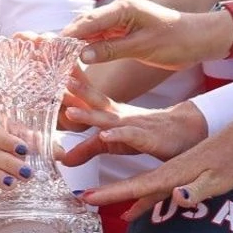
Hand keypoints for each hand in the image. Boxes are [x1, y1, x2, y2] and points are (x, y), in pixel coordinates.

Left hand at [60, 88, 208, 167]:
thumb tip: (64, 159)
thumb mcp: (113, 143)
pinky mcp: (147, 138)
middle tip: (52, 81)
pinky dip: (118, 135)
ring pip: (108, 118)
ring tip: (70, 111)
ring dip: (89, 114)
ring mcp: (133, 125)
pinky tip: (105, 135)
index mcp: (110, 113)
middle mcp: (119, 115)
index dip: (67, 87)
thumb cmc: (147, 134)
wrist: (185, 131)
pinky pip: (131, 137)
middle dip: (73, 91)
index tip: (47, 73)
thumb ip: (88, 149)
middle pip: (93, 100)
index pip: (85, 97)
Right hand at [64, 0, 232, 69]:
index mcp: (124, 8)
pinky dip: (87, 49)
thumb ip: (111, 49)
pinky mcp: (123, 31)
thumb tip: (82, 55)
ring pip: (90, 33)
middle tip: (44, 56)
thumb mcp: (143, 46)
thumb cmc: (177, 40)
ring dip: (74, 45)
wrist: (199, 39)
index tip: (48, 48)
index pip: (88, 21)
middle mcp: (119, 10)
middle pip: (84, 25)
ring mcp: (120, 20)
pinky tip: (75, 61)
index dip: (67, 35)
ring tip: (54, 60)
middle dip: (64, 39)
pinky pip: (99, 39)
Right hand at [80, 114, 232, 214]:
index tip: (88, 198)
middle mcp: (167, 173)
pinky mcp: (179, 176)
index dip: (112, 194)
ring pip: (140, 188)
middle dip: (106, 193)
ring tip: (96, 202)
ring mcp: (172, 174)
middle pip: (131, 186)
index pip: (137, 187)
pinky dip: (141, 200)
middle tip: (81, 199)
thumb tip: (176, 197)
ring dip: (118, 195)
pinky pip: (154, 190)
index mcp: (172, 174)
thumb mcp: (217, 180)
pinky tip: (132, 212)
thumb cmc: (231, 161)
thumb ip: (195, 191)